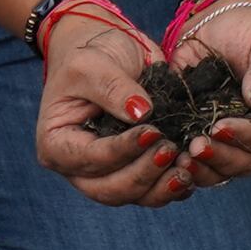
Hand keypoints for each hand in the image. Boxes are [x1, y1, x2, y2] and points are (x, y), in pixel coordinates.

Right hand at [36, 8, 171, 205]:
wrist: (110, 53)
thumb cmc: (93, 54)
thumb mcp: (94, 63)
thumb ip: (113, 88)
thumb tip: (141, 113)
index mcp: (57, 144)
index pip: (90, 158)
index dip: (121, 150)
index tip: (152, 131)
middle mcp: (79, 168)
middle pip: (110, 189)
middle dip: (143, 174)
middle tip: (171, 149)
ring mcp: (107, 174)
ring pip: (133, 196)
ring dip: (162, 187)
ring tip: (187, 168)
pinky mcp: (134, 171)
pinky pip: (152, 191)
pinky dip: (172, 187)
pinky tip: (193, 172)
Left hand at [158, 0, 250, 194]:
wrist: (221, 26)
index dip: (250, 136)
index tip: (219, 126)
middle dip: (223, 157)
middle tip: (195, 146)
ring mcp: (240, 143)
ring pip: (228, 170)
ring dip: (206, 169)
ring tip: (182, 157)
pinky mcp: (214, 143)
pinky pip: (206, 166)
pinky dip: (191, 167)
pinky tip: (174, 158)